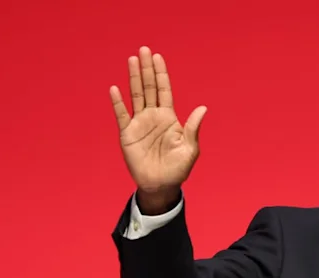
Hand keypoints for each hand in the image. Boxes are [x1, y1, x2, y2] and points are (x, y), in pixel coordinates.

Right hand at [109, 46, 206, 213]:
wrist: (161, 185)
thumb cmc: (178, 168)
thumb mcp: (190, 149)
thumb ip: (193, 127)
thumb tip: (203, 108)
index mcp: (169, 118)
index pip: (165, 90)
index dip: (161, 74)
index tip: (158, 57)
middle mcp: (153, 116)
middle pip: (149, 88)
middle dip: (147, 69)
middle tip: (143, 50)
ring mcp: (139, 123)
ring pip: (136, 95)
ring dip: (133, 78)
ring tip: (131, 60)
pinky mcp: (127, 134)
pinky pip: (122, 114)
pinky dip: (118, 102)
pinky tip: (115, 89)